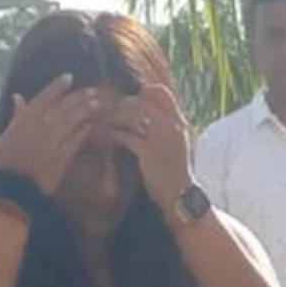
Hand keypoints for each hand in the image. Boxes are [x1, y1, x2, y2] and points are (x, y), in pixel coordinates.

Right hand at [0, 77, 94, 193]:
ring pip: (73, 121)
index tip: (69, 78)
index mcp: (27, 118)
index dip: (58, 86)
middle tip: (93, 91)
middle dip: (79, 97)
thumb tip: (18, 97)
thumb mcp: (7, 133)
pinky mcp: (63, 156)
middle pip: (64, 106)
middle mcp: (43, 125)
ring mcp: (54, 140)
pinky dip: (84, 131)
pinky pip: (76, 140)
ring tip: (97, 104)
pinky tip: (91, 125)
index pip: (45, 96)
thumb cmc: (6, 160)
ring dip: (86, 111)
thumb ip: (16, 115)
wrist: (14, 186)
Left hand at [109, 82, 195, 211]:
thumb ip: (168, 125)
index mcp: (178, 121)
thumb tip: (149, 112)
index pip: (161, 91)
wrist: (181, 196)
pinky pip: (125, 136)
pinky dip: (113, 134)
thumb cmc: (177, 171)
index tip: (131, 98)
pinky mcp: (147, 153)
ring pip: (131, 116)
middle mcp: (170, 126)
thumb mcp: (179, 143)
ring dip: (114, 117)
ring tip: (104, 120)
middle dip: (122, 104)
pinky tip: (106, 135)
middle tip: (109, 109)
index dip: (143, 90)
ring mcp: (159, 138)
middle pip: (141, 102)